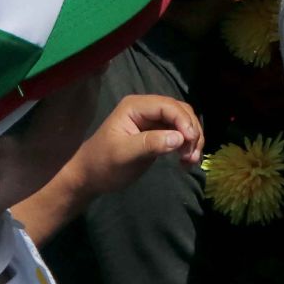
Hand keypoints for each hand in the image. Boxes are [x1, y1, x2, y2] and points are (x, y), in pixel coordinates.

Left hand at [62, 95, 204, 201]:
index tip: (190, 141)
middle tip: (192, 155)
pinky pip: (179, 134)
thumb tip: (180, 138)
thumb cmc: (103, 164)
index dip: (183, 121)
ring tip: (190, 161)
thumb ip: (151, 144)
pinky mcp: (158, 134)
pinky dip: (187, 146)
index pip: (168, 106)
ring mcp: (153, 121)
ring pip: (183, 123)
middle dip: (191, 131)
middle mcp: (146, 109)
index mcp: (135, 106)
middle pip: (180, 111)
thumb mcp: (124, 154)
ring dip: (192, 140)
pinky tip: (186, 162)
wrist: (91, 178)